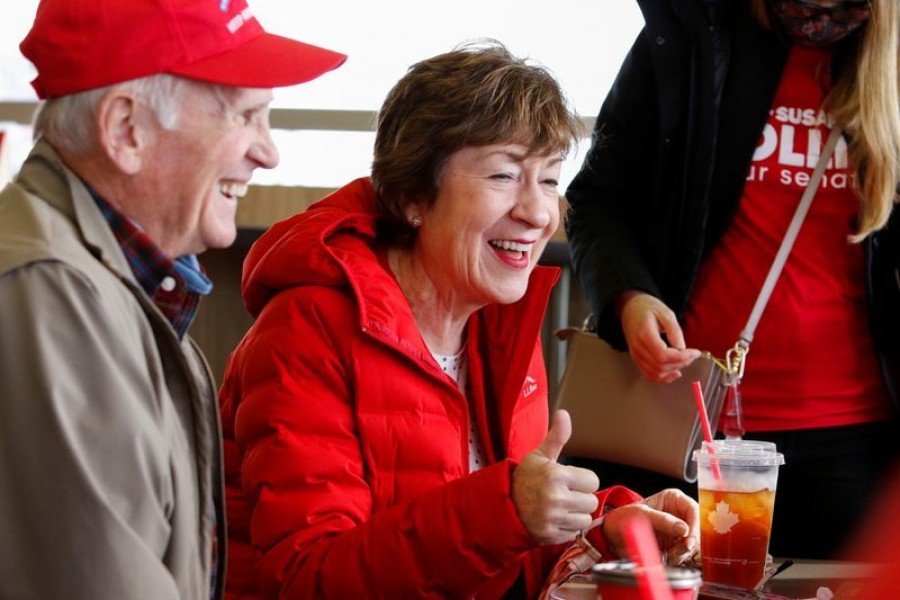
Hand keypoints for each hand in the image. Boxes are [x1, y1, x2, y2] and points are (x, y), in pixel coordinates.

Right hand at [512, 410, 599, 544]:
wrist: (504, 503)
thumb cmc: (526, 478)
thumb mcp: (540, 455)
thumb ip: (557, 436)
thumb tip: (564, 413)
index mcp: (556, 475)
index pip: (593, 481)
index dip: (583, 480)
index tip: (570, 480)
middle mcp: (555, 498)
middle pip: (591, 501)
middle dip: (580, 497)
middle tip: (564, 494)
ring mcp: (553, 518)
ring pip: (585, 519)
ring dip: (576, 514)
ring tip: (561, 507)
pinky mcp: (551, 535)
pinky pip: (573, 532)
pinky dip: (567, 527)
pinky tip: (555, 518)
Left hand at [601, 488, 698, 565]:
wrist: (613, 534)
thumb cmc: (624, 516)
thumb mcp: (641, 514)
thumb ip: (662, 520)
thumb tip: (683, 529)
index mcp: (674, 499)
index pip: (693, 509)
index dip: (694, 524)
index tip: (688, 538)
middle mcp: (679, 514)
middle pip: (697, 529)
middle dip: (689, 542)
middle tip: (677, 550)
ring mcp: (678, 531)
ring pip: (692, 544)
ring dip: (683, 552)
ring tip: (668, 553)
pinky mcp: (674, 546)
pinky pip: (684, 554)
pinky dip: (678, 558)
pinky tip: (667, 557)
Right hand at [618, 291, 700, 382]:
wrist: (630, 309)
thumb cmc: (648, 308)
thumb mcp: (665, 312)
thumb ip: (674, 330)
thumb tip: (682, 347)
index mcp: (644, 334)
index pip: (662, 354)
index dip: (681, 357)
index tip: (695, 352)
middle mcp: (638, 348)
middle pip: (660, 365)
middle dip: (681, 363)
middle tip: (692, 355)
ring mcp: (636, 355)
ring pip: (656, 372)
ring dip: (674, 370)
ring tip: (685, 361)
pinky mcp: (637, 359)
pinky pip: (650, 375)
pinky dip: (664, 378)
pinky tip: (675, 372)